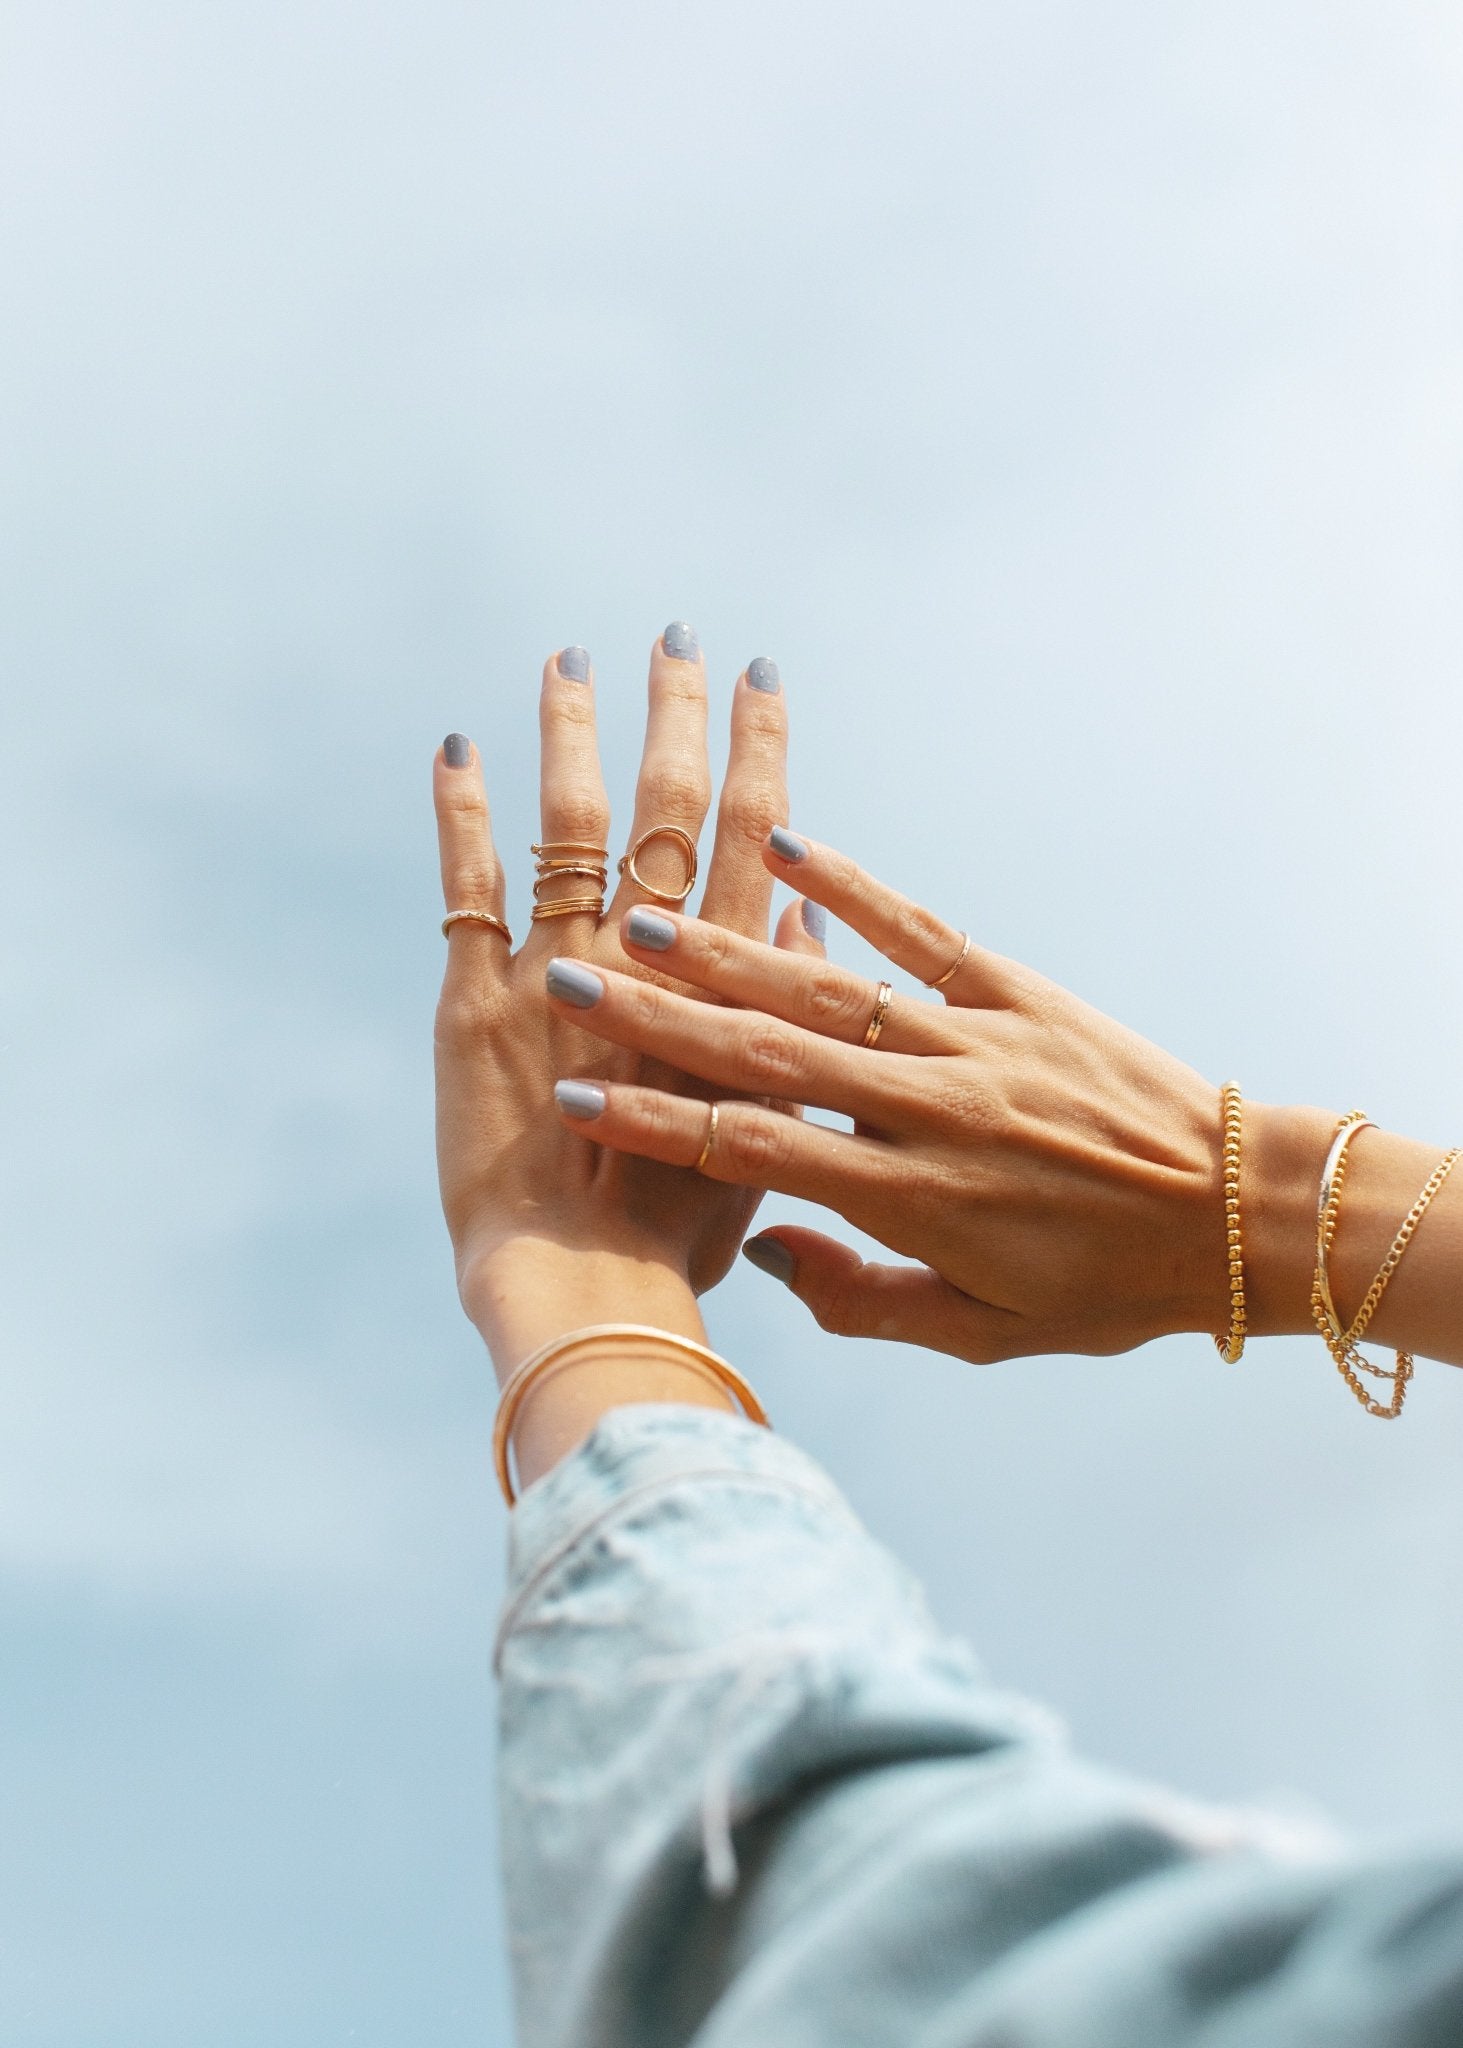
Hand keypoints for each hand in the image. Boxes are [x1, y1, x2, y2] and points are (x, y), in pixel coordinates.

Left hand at [433, 636, 820, 1380]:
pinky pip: (469, 884)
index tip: (764, 680)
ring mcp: (563, 972)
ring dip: (571, 735)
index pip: (751, 838)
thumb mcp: (767, 1120)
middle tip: (676, 637)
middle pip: (669, 808)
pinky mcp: (478, 1002)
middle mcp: (648, 961)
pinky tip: (457, 746)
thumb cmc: (683, 1230)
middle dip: (675, 715)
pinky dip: (461, 812)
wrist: (590, 1288)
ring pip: (573, 823)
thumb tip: (804, 925)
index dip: (759, 752)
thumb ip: (784, 1015)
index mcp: (725, 986)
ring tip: (567, 659)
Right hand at [544, 830, 1343, 1362]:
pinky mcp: (1021, 993)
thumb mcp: (984, 1336)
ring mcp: (975, 1041)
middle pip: (767, 1054)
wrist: (1242, 1216)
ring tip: (640, 917)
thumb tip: (768, 1252)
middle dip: (658, 1019)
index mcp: (913, 1201)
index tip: (577, 1098)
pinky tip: (789, 844)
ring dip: (728, 951)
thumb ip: (864, 1302)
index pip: (754, 1151)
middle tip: (569, 979)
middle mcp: (930, 1110)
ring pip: (827, 988)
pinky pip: (922, 933)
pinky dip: (855, 887)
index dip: (657, 1123)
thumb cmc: (1110, 1289)